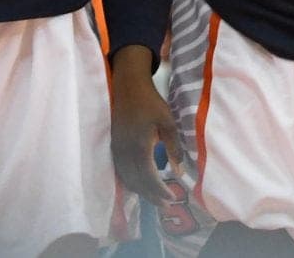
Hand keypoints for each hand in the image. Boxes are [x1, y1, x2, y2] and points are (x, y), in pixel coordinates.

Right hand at [110, 47, 183, 202]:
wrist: (128, 88)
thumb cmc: (151, 103)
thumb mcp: (168, 122)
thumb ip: (174, 147)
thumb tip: (180, 171)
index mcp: (140, 147)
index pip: (148, 178)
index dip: (159, 191)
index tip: (172, 198)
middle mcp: (125, 153)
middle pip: (136, 183)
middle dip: (151, 197)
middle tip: (166, 205)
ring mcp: (116, 151)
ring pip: (127, 180)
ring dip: (141, 192)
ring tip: (156, 199)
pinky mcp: (113, 148)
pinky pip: (121, 172)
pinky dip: (132, 183)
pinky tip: (140, 185)